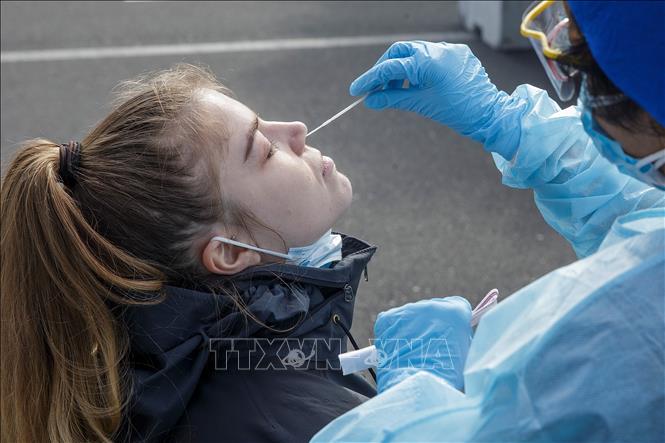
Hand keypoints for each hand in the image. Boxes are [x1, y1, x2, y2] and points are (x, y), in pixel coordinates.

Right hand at [350, 41, 521, 144]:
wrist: (490, 114)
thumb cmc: (459, 111)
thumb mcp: (422, 104)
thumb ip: (394, 98)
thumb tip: (371, 101)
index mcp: (428, 61)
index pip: (391, 66)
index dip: (371, 79)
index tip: (357, 89)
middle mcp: (439, 49)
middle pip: (400, 51)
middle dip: (385, 69)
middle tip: (376, 88)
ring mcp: (449, 50)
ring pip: (414, 52)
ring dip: (401, 69)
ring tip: (395, 90)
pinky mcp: (457, 54)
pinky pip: (430, 56)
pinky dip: (418, 68)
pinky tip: (415, 84)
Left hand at [373, 296, 471, 391]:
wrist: (415, 387)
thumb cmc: (445, 377)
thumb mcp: (465, 355)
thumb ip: (460, 337)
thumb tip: (455, 334)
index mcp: (455, 312)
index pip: (457, 305)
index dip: (454, 320)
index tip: (451, 330)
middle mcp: (430, 306)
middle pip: (433, 309)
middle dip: (432, 324)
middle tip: (431, 346)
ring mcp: (407, 311)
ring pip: (412, 316)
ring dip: (413, 328)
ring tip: (414, 352)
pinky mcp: (387, 319)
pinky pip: (393, 322)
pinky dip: (395, 333)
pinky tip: (400, 349)